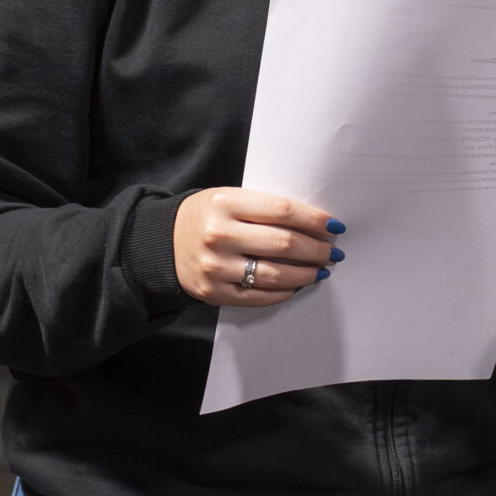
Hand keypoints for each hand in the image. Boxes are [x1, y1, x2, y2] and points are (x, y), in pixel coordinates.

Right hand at [174, 188, 343, 306]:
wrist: (162, 244)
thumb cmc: (205, 217)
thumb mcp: (228, 199)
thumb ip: (263, 208)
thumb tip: (313, 225)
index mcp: (224, 203)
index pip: (282, 210)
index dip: (314, 220)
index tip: (333, 226)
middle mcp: (219, 235)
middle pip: (284, 243)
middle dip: (317, 249)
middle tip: (333, 251)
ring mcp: (216, 267)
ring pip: (276, 274)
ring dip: (307, 273)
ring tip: (321, 269)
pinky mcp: (214, 292)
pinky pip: (259, 296)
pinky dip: (284, 291)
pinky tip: (297, 284)